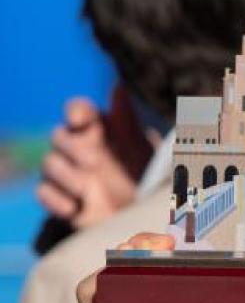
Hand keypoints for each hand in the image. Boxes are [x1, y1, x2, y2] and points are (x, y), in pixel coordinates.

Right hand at [37, 98, 137, 228]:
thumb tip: (118, 87)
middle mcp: (79, 147)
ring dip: (66, 176)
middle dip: (72, 147)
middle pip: (58, 135)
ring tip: (86, 190)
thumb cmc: (144, 175)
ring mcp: (67, 173)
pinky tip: (74, 208)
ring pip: (48, 163)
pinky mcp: (60, 198)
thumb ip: (127, 120)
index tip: (82, 119)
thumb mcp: (140, 149)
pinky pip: (43, 192)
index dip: (76, 110)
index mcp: (100, 130)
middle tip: (94, 162)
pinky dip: (55, 200)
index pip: (79, 109)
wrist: (141, 215)